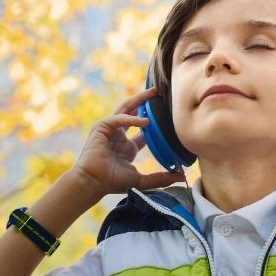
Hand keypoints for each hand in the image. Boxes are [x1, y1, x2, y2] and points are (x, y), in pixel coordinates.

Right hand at [72, 86, 186, 196]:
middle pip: (134, 113)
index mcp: (127, 147)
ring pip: (126, 109)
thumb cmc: (112, 182)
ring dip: (139, 100)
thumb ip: (160, 178)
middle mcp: (119, 136)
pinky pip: (119, 118)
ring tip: (153, 93)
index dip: (155, 123)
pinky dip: (131, 118)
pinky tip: (145, 121)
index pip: (144, 131)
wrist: (93, 182)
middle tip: (161, 94)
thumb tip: (181, 177)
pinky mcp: (102, 126)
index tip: (169, 117)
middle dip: (146, 103)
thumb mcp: (141, 179)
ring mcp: (110, 130)